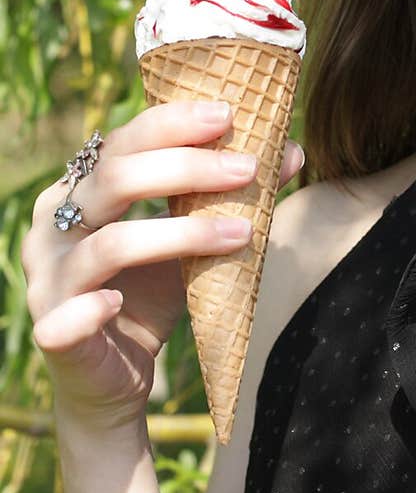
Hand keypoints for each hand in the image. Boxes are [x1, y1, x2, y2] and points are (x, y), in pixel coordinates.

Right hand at [22, 101, 304, 429]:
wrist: (114, 377)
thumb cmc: (150, 290)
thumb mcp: (193, 237)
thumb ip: (232, 194)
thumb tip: (292, 152)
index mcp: (81, 188)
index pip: (123, 141)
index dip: (173, 124)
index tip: (228, 115)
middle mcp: (54, 223)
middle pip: (115, 178)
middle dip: (187, 168)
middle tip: (247, 168)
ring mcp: (47, 276)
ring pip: (111, 244)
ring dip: (182, 235)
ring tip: (242, 232)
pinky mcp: (52, 330)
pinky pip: (64, 317)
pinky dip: (90, 308)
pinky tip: (116, 302)